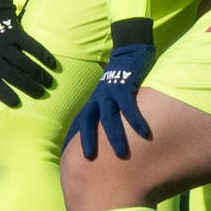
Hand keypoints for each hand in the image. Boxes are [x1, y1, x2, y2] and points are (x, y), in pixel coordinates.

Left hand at [0, 0, 57, 107]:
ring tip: (49, 82)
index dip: (3, 94)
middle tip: (42, 94)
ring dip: (37, 73)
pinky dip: (43, 55)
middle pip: (10, 74)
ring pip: (22, 61)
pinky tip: (52, 65)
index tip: (17, 104)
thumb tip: (9, 99)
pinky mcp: (14, 32)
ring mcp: (3, 42)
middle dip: (27, 86)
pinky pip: (31, 45)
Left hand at [70, 26, 155, 159]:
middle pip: (88, 121)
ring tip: (121, 154)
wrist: (128, 51)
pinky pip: (130, 107)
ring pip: (109, 117)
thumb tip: (106, 129)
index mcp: (94, 101)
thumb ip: (106, 109)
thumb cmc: (120, 77)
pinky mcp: (124, 87)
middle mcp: (98, 98)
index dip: (72, 138)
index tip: (66, 156)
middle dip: (87, 140)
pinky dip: (136, 120)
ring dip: (114, 136)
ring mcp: (110, 92)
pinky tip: (144, 134)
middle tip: (87, 159)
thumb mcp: (108, 94)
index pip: (79, 122)